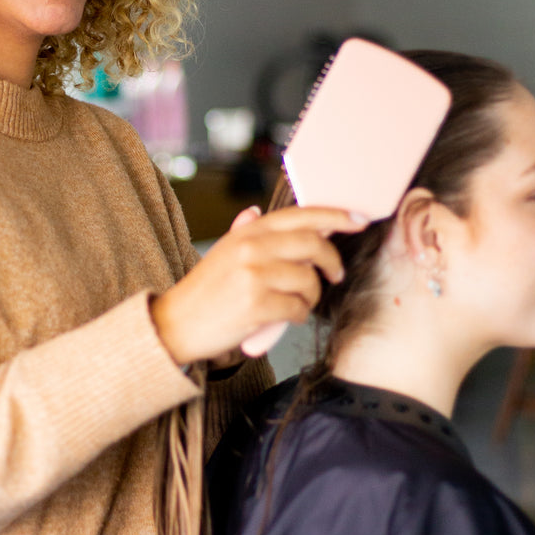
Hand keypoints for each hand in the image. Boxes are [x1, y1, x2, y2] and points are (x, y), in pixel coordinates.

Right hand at [151, 205, 366, 367]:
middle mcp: (251, 247)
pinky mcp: (256, 304)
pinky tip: (283, 319)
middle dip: (332, 262)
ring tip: (295, 305)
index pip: (301, 214)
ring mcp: (253, 274)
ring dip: (310, 297)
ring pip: (309, 281)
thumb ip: (245, 232)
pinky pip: (298, 308)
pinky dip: (297, 316)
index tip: (359, 219)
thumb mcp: (223, 253)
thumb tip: (256, 210)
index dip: (336, 215)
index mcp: (247, 231)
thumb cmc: (206, 293)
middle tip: (335, 275)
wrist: (175, 324)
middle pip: (314, 244)